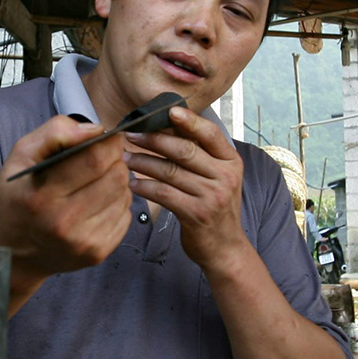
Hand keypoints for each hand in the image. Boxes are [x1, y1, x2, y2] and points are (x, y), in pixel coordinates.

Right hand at [0, 115, 133, 294]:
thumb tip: (96, 129)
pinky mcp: (97, 254)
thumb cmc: (15, 198)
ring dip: (117, 180)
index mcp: (42, 196)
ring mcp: (83, 242)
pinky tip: (98, 202)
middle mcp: (64, 223)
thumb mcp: (21, 156)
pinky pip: (126, 216)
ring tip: (97, 180)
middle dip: (115, 160)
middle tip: (102, 158)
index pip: (95, 160)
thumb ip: (55, 133)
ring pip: (125, 195)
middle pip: (116, 177)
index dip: (109, 142)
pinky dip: (117, 203)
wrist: (11, 254)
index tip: (106, 137)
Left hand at [126, 106, 248, 270]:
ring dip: (143, 162)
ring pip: (170, 171)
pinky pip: (164, 193)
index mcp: (231, 161)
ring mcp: (212, 196)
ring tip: (126, 157)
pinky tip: (132, 183)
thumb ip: (201, 155)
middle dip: (154, 140)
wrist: (225, 247)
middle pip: (184, 150)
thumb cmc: (215, 207)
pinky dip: (144, 186)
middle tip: (131, 134)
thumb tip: (171, 125)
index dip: (189, 120)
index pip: (210, 134)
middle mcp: (225, 176)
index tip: (168, 111)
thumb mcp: (218, 177)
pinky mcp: (196, 214)